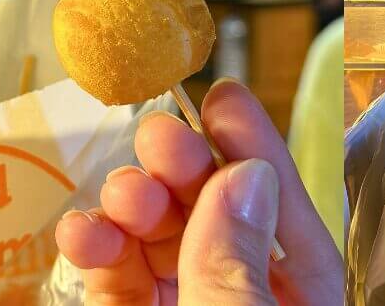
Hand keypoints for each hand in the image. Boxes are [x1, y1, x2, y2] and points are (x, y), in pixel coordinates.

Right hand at [55, 78, 341, 304]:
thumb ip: (237, 262)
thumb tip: (242, 178)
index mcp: (302, 300)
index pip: (286, 214)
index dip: (257, 150)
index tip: (225, 97)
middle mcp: (247, 300)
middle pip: (216, 219)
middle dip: (185, 171)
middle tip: (159, 137)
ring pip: (162, 248)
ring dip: (136, 208)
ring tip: (122, 191)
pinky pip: (120, 287)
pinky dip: (99, 254)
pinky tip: (82, 230)